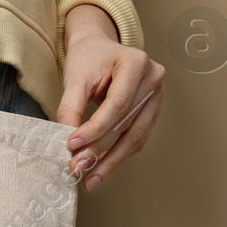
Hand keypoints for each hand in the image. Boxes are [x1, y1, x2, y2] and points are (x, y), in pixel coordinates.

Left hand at [56, 3, 164, 190]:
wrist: (98, 48)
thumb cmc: (88, 59)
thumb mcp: (75, 78)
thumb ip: (70, 108)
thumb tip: (68, 144)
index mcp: (136, 62)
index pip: (117, 104)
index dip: (95, 129)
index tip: (73, 146)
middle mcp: (153, 79)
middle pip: (127, 123)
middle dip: (101, 150)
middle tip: (79, 168)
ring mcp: (157, 96)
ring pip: (135, 137)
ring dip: (111, 161)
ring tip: (91, 178)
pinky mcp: (152, 111)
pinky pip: (136, 138)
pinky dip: (118, 155)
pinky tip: (101, 168)